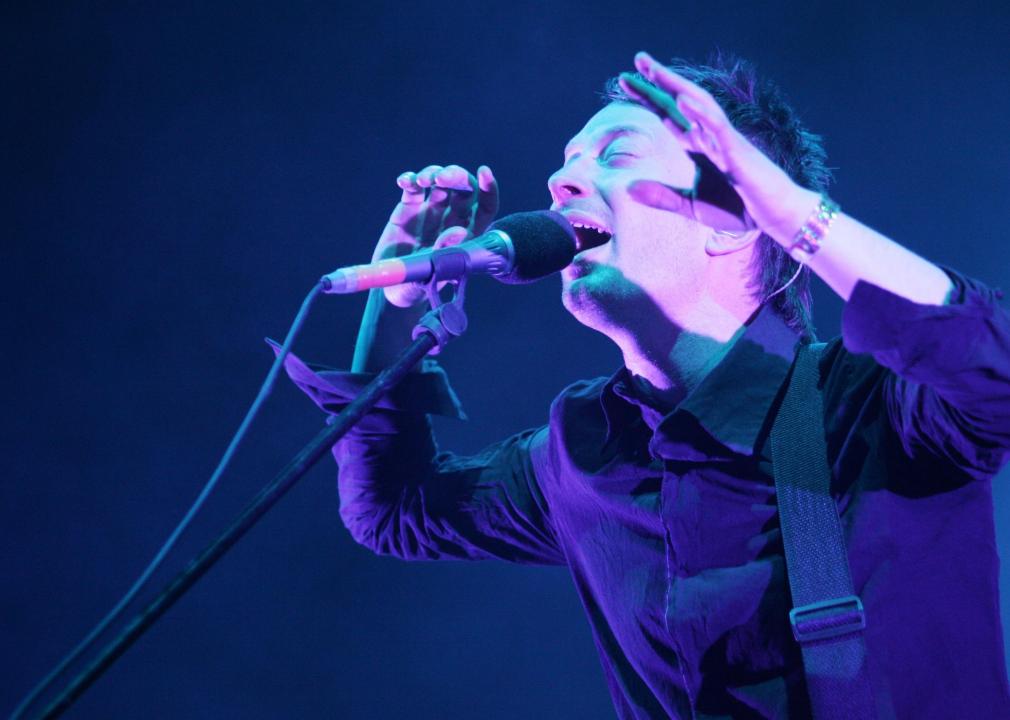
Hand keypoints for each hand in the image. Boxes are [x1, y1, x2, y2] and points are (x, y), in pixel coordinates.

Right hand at [376, 164, 498, 306]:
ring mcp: (432, 211)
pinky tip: (405, 181)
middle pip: (464, 189)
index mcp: (468, 235)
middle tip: (442, 178)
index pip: (486, 207)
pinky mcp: (409, 208)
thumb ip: (444, 252)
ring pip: (440, 182)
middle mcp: (453, 219)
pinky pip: (413, 188)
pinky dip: (411, 179)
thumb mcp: (432, 272)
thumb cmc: (420, 285)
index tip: (484, 173)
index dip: (488, 189)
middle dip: (456, 177)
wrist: (393, 288)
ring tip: (422, 181)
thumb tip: (460, 232)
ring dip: (434, 173)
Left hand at [618, 51, 807, 240]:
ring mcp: (725, 141)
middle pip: (681, 101)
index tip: (623, 80)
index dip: (648, 96)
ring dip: (678, 86)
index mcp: (698, 145)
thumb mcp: (691, 206)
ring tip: (656, 70)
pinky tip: (683, 100)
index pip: (668, 114)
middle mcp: (710, 136)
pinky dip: (700, 113)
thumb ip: (661, 196)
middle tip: (638, 58)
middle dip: (660, 80)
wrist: (774, 218)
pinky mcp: (738, 152)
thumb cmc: (738, 209)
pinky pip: (718, 128)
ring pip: (700, 105)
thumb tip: (628, 188)